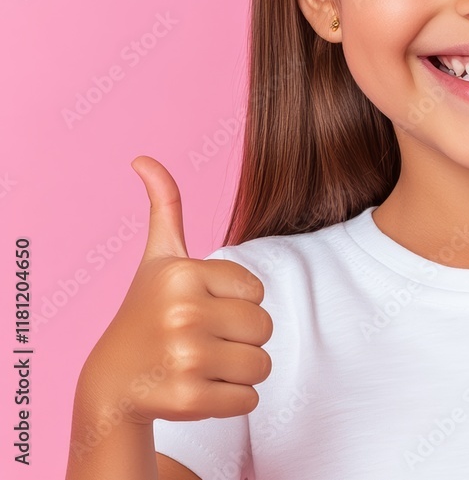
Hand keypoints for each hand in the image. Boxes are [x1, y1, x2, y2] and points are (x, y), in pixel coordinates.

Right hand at [79, 156, 272, 423]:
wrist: (114, 380)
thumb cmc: (148, 311)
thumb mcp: (159, 257)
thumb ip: (165, 205)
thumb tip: (143, 158)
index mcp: (183, 273)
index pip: (258, 292)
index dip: (236, 303)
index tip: (200, 307)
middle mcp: (183, 312)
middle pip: (264, 328)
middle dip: (242, 338)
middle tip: (202, 339)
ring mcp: (184, 358)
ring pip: (262, 365)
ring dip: (240, 370)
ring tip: (202, 364)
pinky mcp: (188, 400)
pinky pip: (248, 399)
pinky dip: (232, 400)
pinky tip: (197, 390)